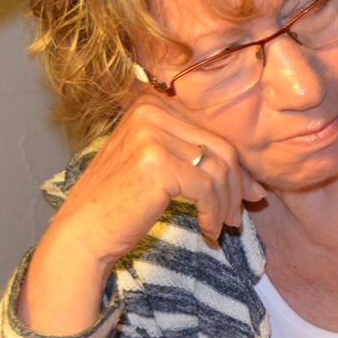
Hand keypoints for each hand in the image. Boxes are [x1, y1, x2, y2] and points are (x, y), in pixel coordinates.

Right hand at [51, 96, 262, 256]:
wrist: (83, 231)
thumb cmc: (122, 203)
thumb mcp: (158, 166)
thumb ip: (196, 159)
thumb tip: (254, 182)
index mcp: (152, 106)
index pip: (212, 133)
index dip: (236, 167)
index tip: (249, 195)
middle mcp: (151, 113)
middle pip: (221, 149)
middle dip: (237, 187)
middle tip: (239, 216)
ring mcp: (152, 135)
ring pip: (219, 169)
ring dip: (226, 203)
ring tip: (222, 225)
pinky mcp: (157, 164)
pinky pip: (207, 188)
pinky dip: (214, 212)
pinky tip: (208, 230)